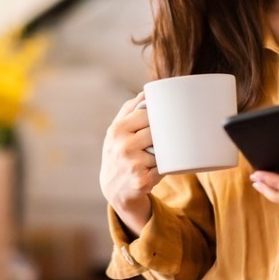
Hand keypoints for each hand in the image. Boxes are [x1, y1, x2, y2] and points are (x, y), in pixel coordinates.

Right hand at [100, 93, 161, 234]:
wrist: (113, 188)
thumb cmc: (118, 153)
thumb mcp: (117, 131)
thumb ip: (129, 110)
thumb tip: (146, 91)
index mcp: (117, 129)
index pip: (147, 114)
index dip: (158, 116)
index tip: (165, 116)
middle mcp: (122, 146)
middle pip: (156, 132)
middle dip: (163, 135)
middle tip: (165, 137)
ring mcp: (132, 164)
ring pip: (162, 150)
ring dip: (165, 152)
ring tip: (156, 156)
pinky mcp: (142, 180)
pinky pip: (164, 168)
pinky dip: (165, 167)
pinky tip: (156, 169)